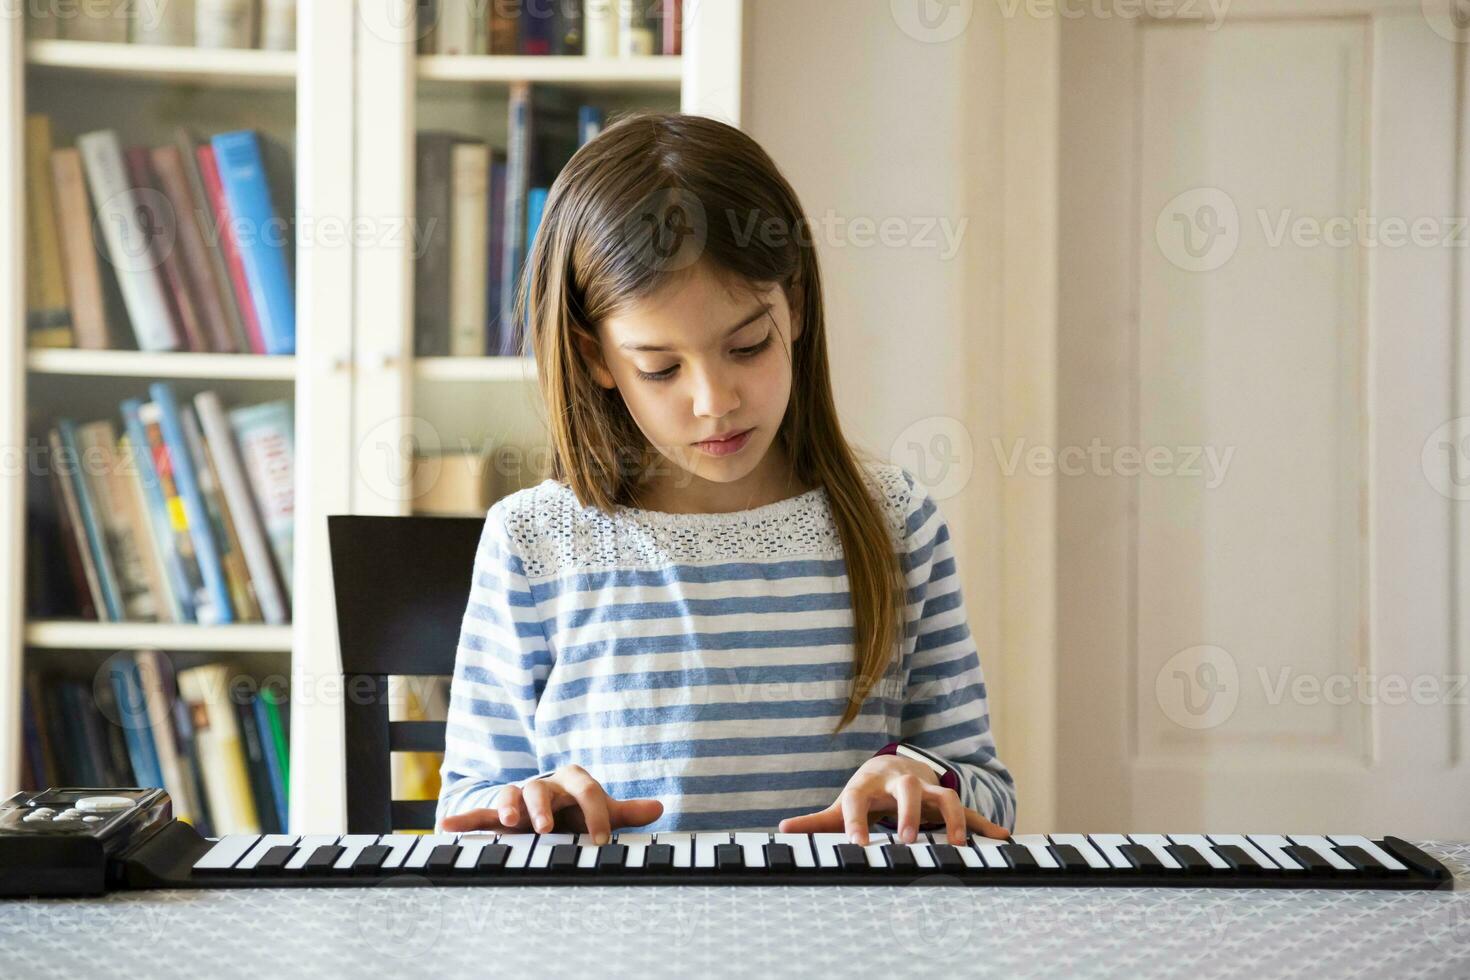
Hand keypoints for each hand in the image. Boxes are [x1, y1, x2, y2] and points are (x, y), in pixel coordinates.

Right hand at [439, 764, 662, 843]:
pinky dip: (465, 819)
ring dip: (507, 805)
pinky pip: (481, 814)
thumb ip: (625, 812)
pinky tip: (446, 825)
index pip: (587, 790)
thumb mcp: (601, 812)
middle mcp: (545, 786)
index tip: (601, 841)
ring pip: (512, 794)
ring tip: (506, 820)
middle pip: (543, 788)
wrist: (549, 809)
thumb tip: (659, 808)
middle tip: (545, 827)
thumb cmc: (578, 812)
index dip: (596, 813)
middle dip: (543, 806)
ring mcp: (520, 798)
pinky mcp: (499, 814)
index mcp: (573, 782)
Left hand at [777, 754, 1009, 846]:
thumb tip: (782, 828)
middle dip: (909, 814)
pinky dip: (984, 824)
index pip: (858, 801)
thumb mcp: (843, 802)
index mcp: (868, 784)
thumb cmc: (867, 791)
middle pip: (906, 790)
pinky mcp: (947, 800)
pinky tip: (1002, 839)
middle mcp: (899, 783)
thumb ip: (817, 821)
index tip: (857, 846)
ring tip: (957, 846)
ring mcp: (926, 790)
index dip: (856, 822)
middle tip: (908, 841)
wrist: (895, 764)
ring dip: (952, 819)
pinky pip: (969, 810)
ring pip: (944, 796)